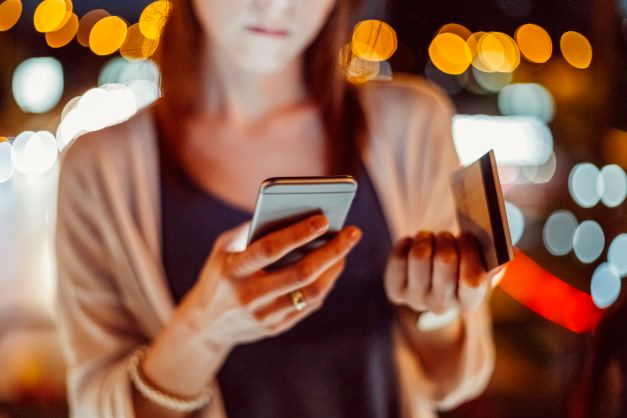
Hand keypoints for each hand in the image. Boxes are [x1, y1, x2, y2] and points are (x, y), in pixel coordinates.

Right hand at [176, 213, 361, 347]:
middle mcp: (248, 295)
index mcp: (233, 270)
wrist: (204, 325)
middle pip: (301, 273)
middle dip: (331, 250)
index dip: (298, 233)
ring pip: (310, 292)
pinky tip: (333, 267)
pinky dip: (324, 285)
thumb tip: (294, 212)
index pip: (270, 249)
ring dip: (334, 268)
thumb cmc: (219, 274)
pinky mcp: (275, 327)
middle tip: (352, 232)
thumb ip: (252, 230)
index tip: (324, 218)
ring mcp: (263, 315)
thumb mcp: (224, 249)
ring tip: (345, 250)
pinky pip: (308, 306)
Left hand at [384, 231, 501, 314]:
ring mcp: (416, 300)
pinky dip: (406, 243)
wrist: (431, 287)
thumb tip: (499, 247)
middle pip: (445, 260)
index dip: (469, 251)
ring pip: (420, 255)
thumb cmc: (460, 269)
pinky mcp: (395, 290)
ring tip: (429, 238)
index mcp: (469, 301)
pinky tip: (412, 243)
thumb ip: (492, 259)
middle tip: (446, 236)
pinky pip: (398, 257)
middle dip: (447, 239)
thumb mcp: (479, 267)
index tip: (467, 235)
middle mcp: (441, 305)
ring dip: (426, 238)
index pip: (472, 280)